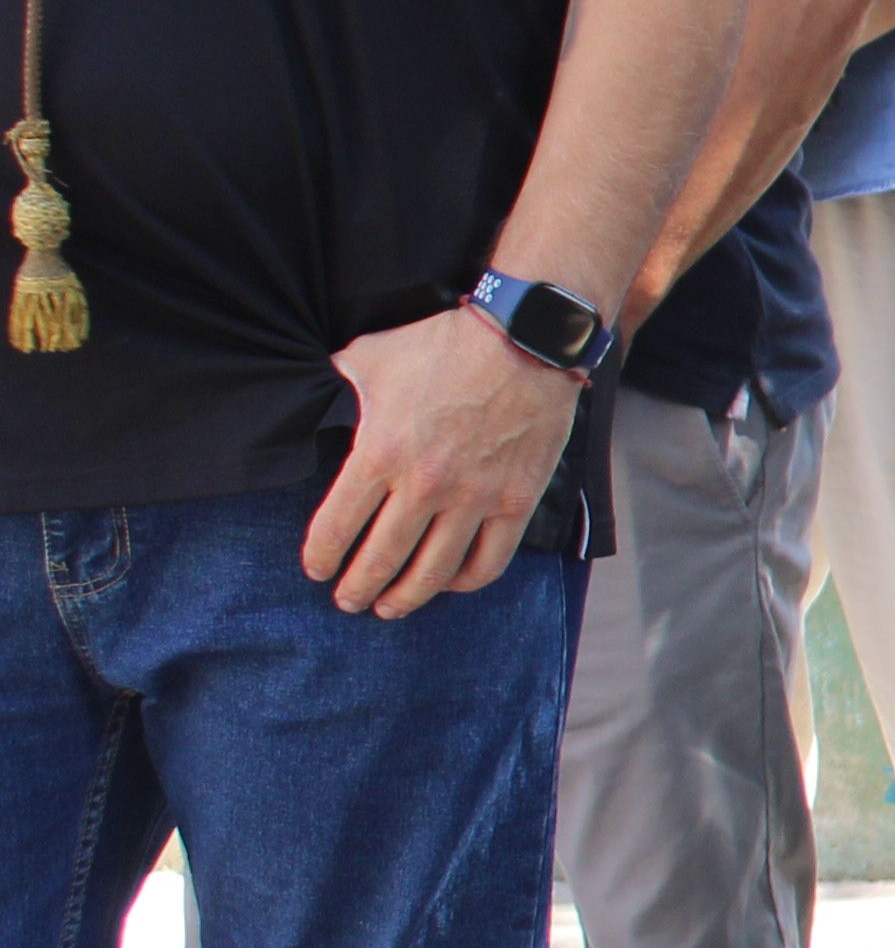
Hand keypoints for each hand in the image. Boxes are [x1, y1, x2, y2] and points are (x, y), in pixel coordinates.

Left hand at [301, 303, 582, 614]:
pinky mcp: (515, 501)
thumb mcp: (371, 356)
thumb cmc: (444, 343)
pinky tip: (449, 581)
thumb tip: (316, 390)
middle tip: (346, 601)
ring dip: (405, 598)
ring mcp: (474, 498)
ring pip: (432, 572)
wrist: (525, 339)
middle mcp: (424, 485)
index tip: (316, 571)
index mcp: (380, 453)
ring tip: (390, 608)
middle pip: (380, 559)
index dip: (321, 557)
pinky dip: (464, 581)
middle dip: (356, 588)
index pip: (336, 527)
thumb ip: (339, 383)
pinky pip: (488, 560)